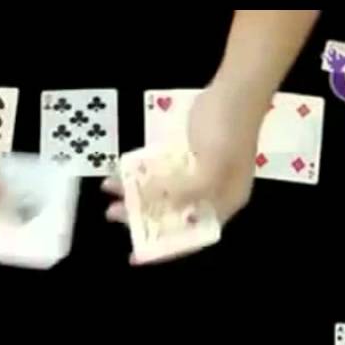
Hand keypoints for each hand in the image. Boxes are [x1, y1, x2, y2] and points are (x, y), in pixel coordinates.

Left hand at [101, 82, 268, 262]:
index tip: (134, 256)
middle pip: (171, 215)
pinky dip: (139, 173)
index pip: (191, 236)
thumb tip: (161, 205)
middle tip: (113, 214)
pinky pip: (157, 171)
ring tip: (109, 189)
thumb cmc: (229, 130)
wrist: (234, 88)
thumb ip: (187, 189)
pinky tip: (119, 170)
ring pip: (160, 193)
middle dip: (141, 217)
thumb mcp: (213, 164)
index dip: (163, 249)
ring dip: (135, 192)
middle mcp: (209, 194)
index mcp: (224, 203)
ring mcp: (196, 174)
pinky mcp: (183, 156)